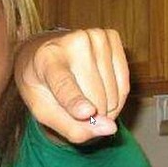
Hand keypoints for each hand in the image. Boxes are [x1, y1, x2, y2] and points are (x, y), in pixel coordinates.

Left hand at [15, 28, 129, 143]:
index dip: (76, 100)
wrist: (43, 52)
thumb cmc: (43, 87)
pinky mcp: (112, 37)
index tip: (89, 112)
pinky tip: (102, 93)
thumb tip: (110, 128)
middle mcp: (72, 42)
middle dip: (92, 116)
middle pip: (95, 97)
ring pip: (113, 95)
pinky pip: (124, 85)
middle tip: (77, 111)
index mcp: (46, 60)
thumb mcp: (44, 112)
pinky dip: (116, 98)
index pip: (63, 84)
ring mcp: (95, 37)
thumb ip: (72, 127)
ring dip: (105, 109)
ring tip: (87, 100)